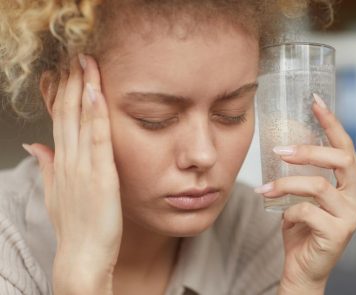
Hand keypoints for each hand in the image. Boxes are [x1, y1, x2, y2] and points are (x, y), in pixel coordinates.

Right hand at [23, 55, 121, 293]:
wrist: (82, 258)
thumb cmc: (75, 229)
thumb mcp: (56, 194)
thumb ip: (48, 167)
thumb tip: (36, 146)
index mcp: (61, 164)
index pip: (59, 120)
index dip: (62, 94)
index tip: (65, 72)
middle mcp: (68, 161)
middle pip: (67, 114)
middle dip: (70, 83)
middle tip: (75, 56)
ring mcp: (83, 168)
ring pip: (79, 120)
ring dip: (82, 88)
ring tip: (85, 62)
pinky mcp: (101, 176)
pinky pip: (98, 139)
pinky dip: (96, 114)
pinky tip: (96, 92)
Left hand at [255, 96, 355, 293]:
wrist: (303, 268)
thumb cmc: (302, 228)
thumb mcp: (304, 196)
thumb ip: (304, 173)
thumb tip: (285, 143)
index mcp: (353, 184)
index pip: (346, 147)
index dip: (332, 123)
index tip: (315, 101)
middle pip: (341, 160)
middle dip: (308, 151)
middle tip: (280, 149)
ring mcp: (352, 216)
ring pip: (318, 186)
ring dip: (285, 183)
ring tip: (265, 188)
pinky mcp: (338, 233)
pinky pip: (307, 211)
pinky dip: (288, 211)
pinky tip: (282, 218)